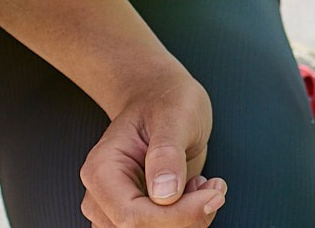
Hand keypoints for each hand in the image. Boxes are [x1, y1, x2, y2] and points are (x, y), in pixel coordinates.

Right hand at [80, 58, 225, 225]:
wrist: (162, 99)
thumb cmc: (166, 101)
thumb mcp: (175, 115)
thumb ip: (167, 153)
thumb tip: (165, 195)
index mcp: (101, 171)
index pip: (132, 218)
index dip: (177, 217)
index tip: (211, 196)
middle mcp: (102, 197)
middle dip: (187, 218)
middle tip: (212, 188)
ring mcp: (116, 210)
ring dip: (188, 220)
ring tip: (202, 185)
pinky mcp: (136, 217)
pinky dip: (186, 220)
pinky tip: (194, 193)